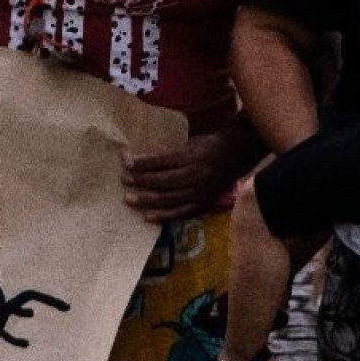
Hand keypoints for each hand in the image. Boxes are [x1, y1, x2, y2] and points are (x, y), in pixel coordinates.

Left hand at [123, 127, 262, 222]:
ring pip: (169, 199)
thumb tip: (142, 161)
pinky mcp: (203, 205)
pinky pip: (181, 214)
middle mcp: (197, 176)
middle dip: (142, 181)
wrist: (235, 157)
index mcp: (193, 157)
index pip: (163, 161)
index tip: (126, 163)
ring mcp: (200, 193)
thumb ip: (170, 154)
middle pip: (164, 181)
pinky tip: (147, 217)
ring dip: (147, 200)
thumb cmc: (208, 147)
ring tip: (129, 199)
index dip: (144, 163)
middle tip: (124, 180)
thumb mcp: (190, 144)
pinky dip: (163, 216)